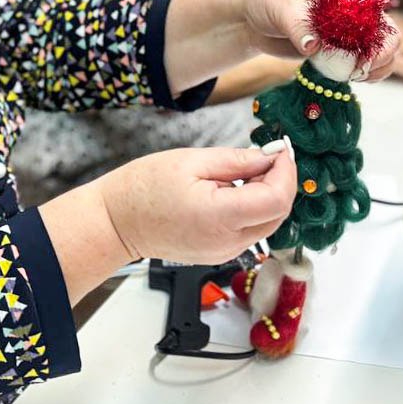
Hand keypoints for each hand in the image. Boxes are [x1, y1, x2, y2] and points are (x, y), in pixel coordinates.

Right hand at [97, 147, 296, 264]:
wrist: (116, 222)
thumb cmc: (143, 189)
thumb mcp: (191, 161)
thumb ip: (236, 160)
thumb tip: (269, 157)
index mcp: (220, 217)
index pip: (277, 199)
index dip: (286, 172)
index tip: (279, 150)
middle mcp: (227, 242)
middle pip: (278, 214)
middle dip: (280, 182)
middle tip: (266, 155)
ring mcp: (223, 252)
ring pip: (267, 223)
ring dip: (267, 196)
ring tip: (245, 171)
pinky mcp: (218, 254)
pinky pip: (249, 231)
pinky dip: (252, 209)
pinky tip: (232, 190)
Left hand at [238, 0, 400, 79]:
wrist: (251, 18)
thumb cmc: (269, 0)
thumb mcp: (284, 9)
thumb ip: (300, 27)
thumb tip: (313, 46)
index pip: (377, 9)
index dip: (380, 31)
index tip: (366, 52)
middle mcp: (353, 11)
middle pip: (386, 32)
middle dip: (383, 54)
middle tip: (363, 70)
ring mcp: (348, 32)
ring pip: (379, 51)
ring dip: (378, 67)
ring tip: (360, 78)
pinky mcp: (338, 50)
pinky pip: (361, 64)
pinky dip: (365, 74)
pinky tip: (355, 79)